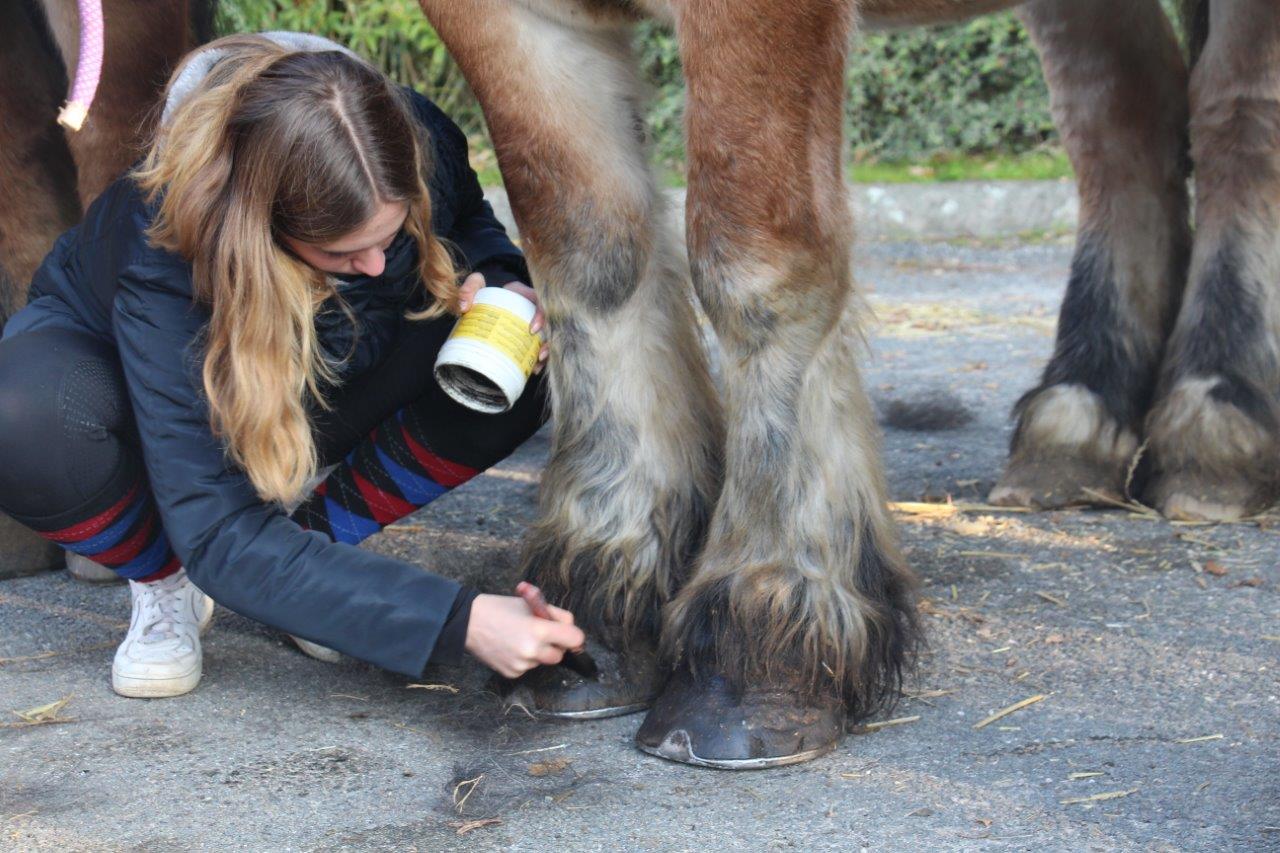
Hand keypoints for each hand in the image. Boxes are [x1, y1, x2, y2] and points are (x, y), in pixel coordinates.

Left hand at [458, 273, 549, 372]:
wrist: (486, 303)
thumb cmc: (485, 293)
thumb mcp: (477, 286)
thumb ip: (469, 288)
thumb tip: (464, 307)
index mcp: (528, 295)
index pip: (543, 302)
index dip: (543, 315)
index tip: (533, 329)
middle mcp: (536, 310)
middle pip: (551, 325)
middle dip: (549, 341)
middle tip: (540, 355)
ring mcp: (537, 325)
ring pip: (549, 338)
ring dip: (547, 353)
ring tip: (537, 366)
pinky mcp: (532, 337)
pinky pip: (540, 348)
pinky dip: (539, 359)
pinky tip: (534, 369)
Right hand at [464, 593, 584, 677]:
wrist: (468, 622)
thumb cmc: (500, 608)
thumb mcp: (531, 603)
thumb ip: (555, 615)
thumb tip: (570, 627)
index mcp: (539, 630)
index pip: (575, 639)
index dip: (573, 635)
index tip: (567, 633)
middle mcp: (532, 651)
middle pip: (560, 655)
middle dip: (554, 645)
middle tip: (541, 634)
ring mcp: (521, 665)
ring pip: (542, 662)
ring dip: (538, 653)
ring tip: (519, 638)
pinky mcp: (512, 673)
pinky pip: (527, 667)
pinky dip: (523, 659)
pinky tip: (510, 647)